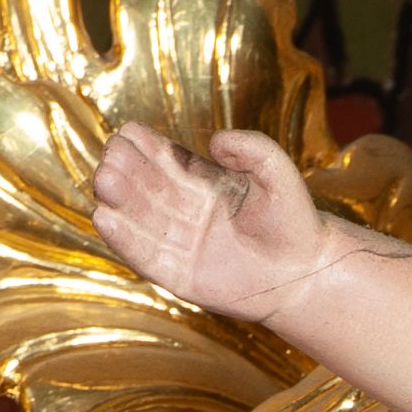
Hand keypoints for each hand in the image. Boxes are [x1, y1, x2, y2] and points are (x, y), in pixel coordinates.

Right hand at [91, 122, 327, 322]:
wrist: (307, 273)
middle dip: (125, 171)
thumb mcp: (278, 174)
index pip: (163, 160)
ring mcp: (179, 244)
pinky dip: (125, 240)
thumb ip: (255, 148)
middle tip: (111, 159)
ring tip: (104, 181)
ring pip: (139, 219)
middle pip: (144, 187)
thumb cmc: (295, 222)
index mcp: (200, 182)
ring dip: (119, 201)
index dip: (144, 147)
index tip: (130, 134)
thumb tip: (215, 142)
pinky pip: (146, 258)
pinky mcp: (180, 277)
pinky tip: (105, 219)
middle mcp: (183, 210)